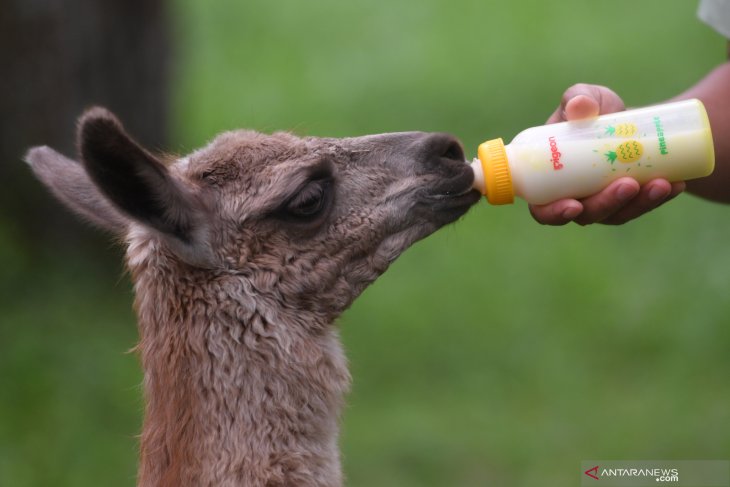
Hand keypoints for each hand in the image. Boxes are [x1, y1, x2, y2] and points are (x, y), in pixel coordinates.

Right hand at [529, 84, 684, 225]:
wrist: (627, 118)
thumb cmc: (595, 109)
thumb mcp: (585, 97)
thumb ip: (577, 97)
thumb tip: (581, 107)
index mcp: (549, 179)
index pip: (542, 208)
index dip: (553, 214)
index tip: (574, 205)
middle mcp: (572, 196)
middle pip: (585, 215)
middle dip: (608, 205)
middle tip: (628, 185)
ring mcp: (602, 201)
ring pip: (617, 214)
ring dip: (639, 204)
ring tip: (661, 183)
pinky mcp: (628, 202)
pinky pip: (641, 206)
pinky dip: (659, 197)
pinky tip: (676, 184)